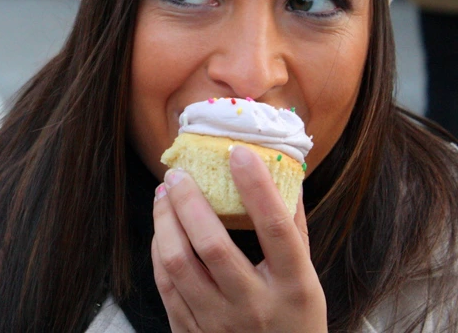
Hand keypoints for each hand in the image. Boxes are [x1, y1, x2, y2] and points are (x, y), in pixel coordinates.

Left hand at [152, 146, 326, 332]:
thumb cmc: (294, 321)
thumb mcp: (307, 281)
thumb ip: (293, 228)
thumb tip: (285, 171)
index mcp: (293, 288)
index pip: (275, 229)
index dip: (257, 187)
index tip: (238, 153)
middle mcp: (255, 307)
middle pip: (212, 246)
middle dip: (188, 202)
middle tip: (177, 173)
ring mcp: (220, 323)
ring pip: (178, 263)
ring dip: (165, 221)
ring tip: (163, 194)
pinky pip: (166, 284)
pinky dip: (160, 250)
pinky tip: (162, 229)